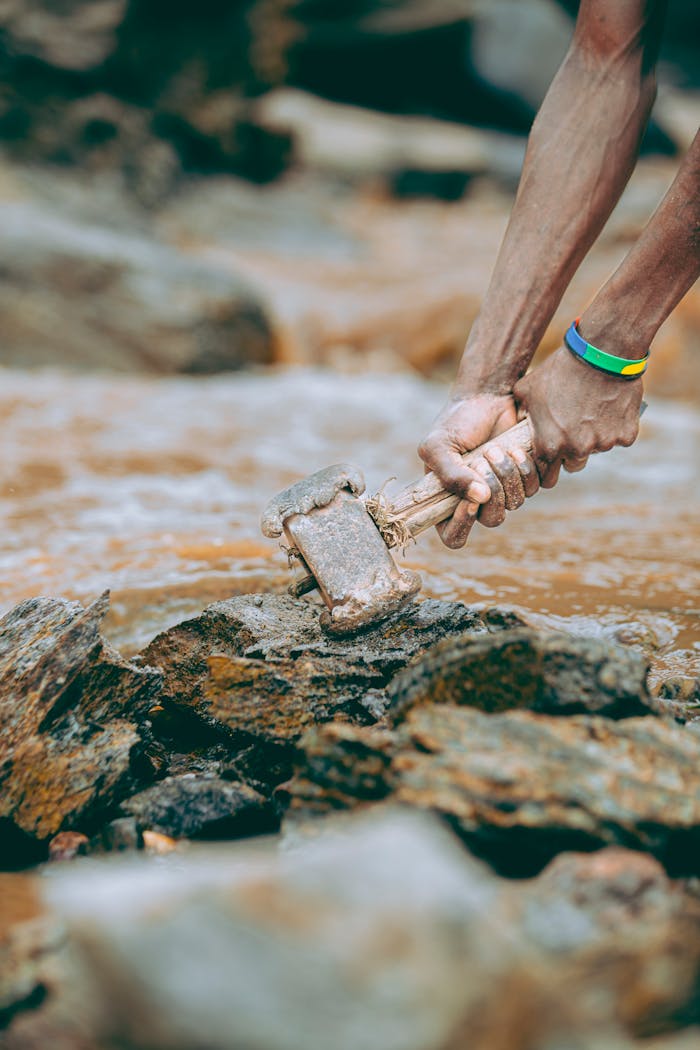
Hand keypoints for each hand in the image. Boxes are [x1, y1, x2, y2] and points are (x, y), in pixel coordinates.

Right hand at [418, 393, 539, 547]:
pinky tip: (517, 449)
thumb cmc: (456, 421)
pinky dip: (527, 468)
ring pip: (515, 503)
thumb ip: (451, 475)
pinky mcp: (525, 475)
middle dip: (493, 491)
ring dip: (508, 474)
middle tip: (483, 459)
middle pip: (492, 520)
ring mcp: (503, 489)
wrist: (486, 396)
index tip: (469, 501)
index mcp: (448, 500)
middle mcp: (476, 500)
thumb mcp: (439, 445)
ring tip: (497, 448)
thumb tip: (479, 498)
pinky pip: (536, 487)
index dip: (462, 526)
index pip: (453, 535)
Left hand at [513, 346, 642, 487]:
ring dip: (596, 437)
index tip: (553, 452)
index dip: (549, 463)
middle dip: (573, 451)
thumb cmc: (559, 370)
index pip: (547, 473)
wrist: (600, 353)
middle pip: (574, 464)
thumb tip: (519, 422)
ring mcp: (603, 444)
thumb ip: (521, 413)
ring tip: (593, 410)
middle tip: (575, 428)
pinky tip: (611, 407)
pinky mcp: (626, 435)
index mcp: (549, 445)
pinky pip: (620, 438)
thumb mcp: (526, 389)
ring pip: (598, 449)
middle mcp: (576, 451)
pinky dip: (617, 427)